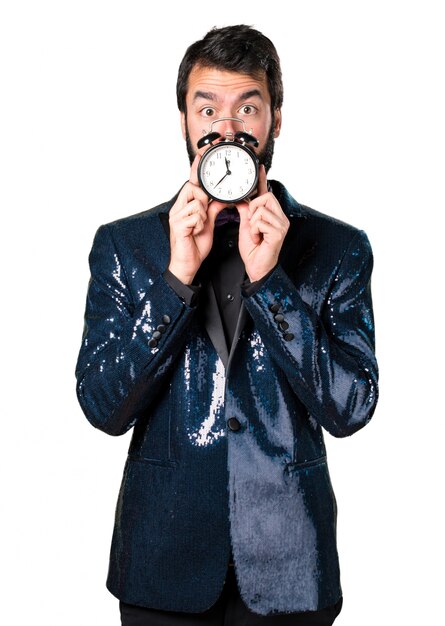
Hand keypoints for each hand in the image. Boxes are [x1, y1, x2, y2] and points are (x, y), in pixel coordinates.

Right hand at [167, 155, 226, 284]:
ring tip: (198, 228)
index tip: (201, 155)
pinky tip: (194, 233)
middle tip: (203, 216)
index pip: (191, 183)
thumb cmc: (194, 245)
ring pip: (196, 203)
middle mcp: (178, 208)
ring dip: (202, 216)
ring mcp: (176, 216)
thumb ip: (213, 209)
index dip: (196, 169)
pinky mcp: (178, 226)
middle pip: (192, 188)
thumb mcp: (208, 224)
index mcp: (185, 206)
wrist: (187, 264)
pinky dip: (199, 225)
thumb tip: (221, 199)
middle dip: (202, 198)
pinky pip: (195, 216)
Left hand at [236, 165, 289, 281]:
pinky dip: (255, 230)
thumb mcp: (246, 226)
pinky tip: (259, 239)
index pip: (267, 193)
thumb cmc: (254, 250)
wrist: (257, 267)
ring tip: (256, 234)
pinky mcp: (279, 232)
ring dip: (253, 223)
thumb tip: (242, 200)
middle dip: (253, 208)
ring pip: (261, 209)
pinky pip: (260, 221)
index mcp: (274, 215)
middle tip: (252, 224)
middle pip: (266, 196)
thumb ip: (246, 212)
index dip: (262, 180)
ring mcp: (282, 224)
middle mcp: (281, 218)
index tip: (260, 167)